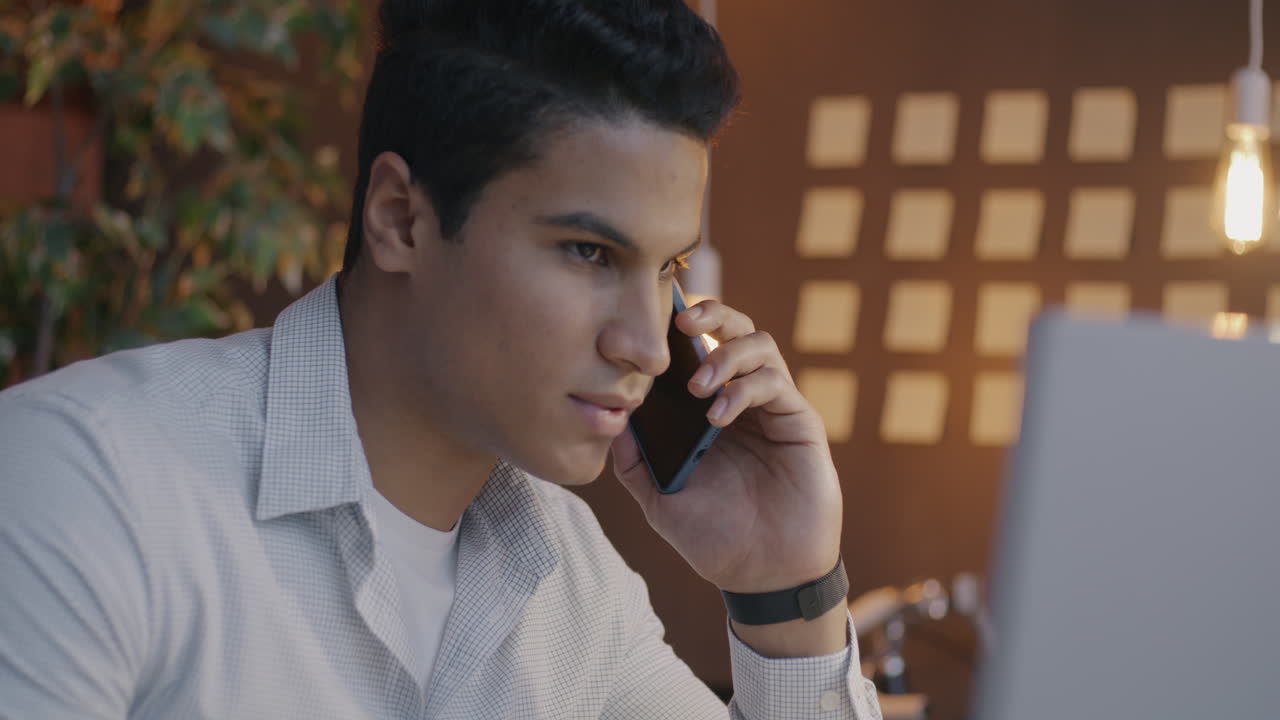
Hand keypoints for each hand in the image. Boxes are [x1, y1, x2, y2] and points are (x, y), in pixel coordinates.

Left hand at [610, 298, 842, 595]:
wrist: (763, 575)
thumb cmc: (715, 537)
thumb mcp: (660, 499)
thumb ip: (634, 462)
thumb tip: (610, 419)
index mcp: (709, 409)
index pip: (699, 348)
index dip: (682, 324)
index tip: (653, 318)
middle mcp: (743, 399)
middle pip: (736, 328)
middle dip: (711, 313)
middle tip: (681, 322)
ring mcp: (774, 408)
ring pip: (760, 345)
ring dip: (725, 355)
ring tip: (698, 387)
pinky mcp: (800, 422)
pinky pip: (775, 383)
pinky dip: (744, 388)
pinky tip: (717, 416)